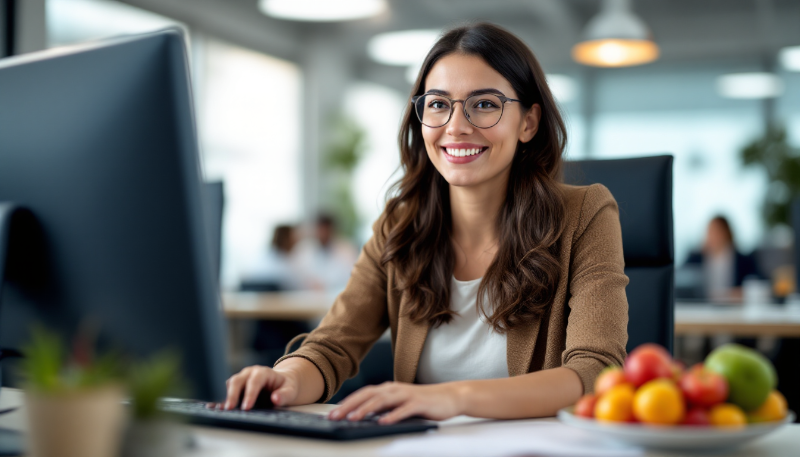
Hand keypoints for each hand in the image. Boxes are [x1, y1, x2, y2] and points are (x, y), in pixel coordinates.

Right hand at [208, 365, 299, 409]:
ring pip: (230, 384)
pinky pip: (228, 392)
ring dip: (227, 397)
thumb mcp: (291, 390)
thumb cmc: (286, 387)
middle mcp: (250, 373)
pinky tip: (218, 409)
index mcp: (263, 372)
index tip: (247, 407)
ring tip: (224, 411)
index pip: (255, 381)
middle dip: (233, 395)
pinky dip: (223, 400)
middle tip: (230, 409)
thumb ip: (284, 395)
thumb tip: (275, 399)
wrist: (282, 383)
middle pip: (237, 380)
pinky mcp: (237, 387)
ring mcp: (242, 378)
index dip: (250, 394)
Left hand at [328, 382, 463, 423]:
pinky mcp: (419, 403)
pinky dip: (392, 415)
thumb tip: (364, 417)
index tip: (332, 413)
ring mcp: (407, 395)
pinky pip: (403, 409)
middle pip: (368, 395)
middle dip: (350, 405)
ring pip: (383, 400)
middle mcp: (395, 389)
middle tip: (335, 416)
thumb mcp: (400, 404)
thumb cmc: (423, 402)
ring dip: (366, 409)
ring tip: (354, 418)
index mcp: (389, 389)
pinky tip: (383, 422)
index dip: (347, 402)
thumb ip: (384, 408)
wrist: (450, 397)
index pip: (364, 394)